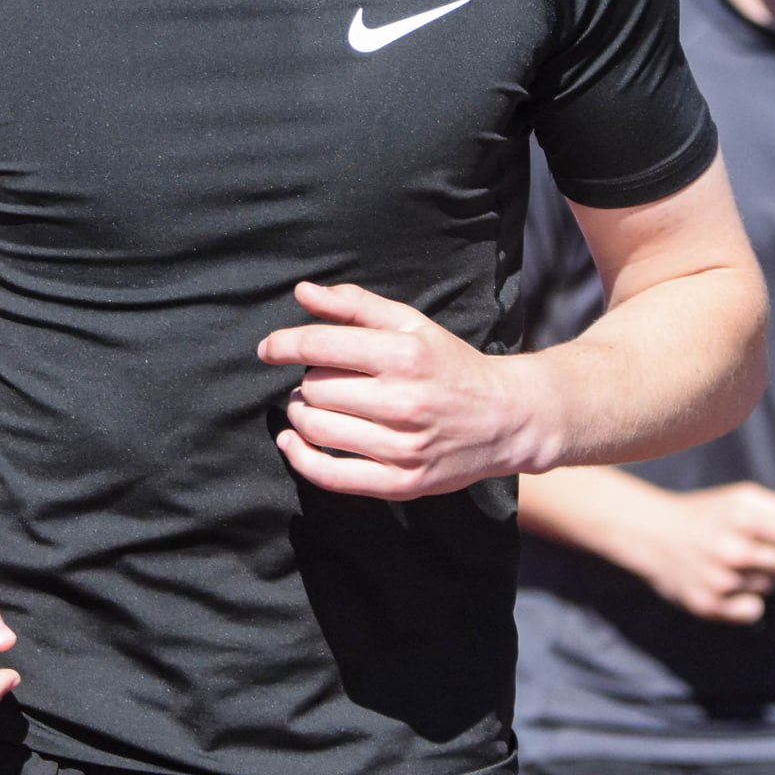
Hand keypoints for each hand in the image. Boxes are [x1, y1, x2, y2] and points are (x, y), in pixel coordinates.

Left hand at [256, 280, 531, 499]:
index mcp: (405, 354)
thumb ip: (355, 305)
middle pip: (316, 388)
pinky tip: (292, 442)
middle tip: (321, 380)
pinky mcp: (401, 482)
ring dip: (302, 415)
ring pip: (318, 428)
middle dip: (307, 381)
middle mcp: (404, 401)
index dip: (284, 344)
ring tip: (314, 406)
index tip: (268, 348)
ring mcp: (403, 446)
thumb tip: (303, 292)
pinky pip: (331, 476)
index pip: (321, 347)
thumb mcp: (411, 324)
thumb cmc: (451, 365)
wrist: (506, 418)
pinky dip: (301, 458)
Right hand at [625, 480, 774, 624]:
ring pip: (769, 586)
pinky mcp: (709, 605)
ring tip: (730, 564)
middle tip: (746, 549)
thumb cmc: (704, 514)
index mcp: (741, 516)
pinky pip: (753, 610)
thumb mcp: (739, 498)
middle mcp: (731, 549)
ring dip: (758, 577)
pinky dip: (746, 602)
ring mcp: (720, 580)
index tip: (769, 533)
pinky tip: (729, 588)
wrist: (651, 535)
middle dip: (774, 556)